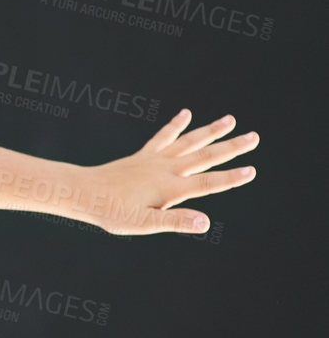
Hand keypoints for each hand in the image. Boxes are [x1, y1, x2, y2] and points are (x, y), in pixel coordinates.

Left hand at [81, 110, 257, 234]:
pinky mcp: (143, 156)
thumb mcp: (143, 223)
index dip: (231, 178)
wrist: (82, 192)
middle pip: (205, 156)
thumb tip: (205, 223)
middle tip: (255, 137)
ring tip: (230, 120)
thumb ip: (175, 222)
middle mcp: (166, 169)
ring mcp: (154, 159)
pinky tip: (186, 114)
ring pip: (188, 142)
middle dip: (231, 148)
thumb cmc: (111, 212)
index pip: (207, 183)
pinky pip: (163, 137)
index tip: (252, 170)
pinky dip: (176, 126)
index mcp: (170, 188)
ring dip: (210, 131)